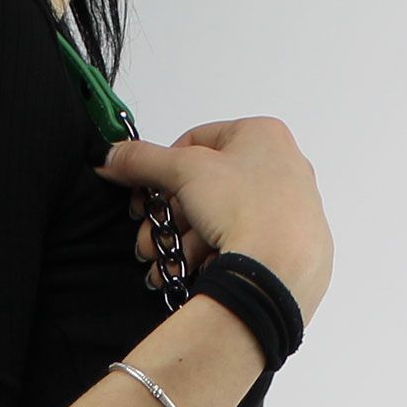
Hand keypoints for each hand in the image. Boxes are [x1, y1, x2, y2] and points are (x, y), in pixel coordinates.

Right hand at [96, 115, 334, 327]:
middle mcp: (284, 166)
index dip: (164, 168)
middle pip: (207, 187)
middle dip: (171, 218)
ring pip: (222, 221)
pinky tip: (196, 271)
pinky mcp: (293, 248)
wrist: (281, 271)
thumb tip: (113, 156)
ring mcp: (292, 209)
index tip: (146, 194)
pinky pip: (243, 246)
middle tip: (151, 238)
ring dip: (185, 243)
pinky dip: (215, 258)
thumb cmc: (246, 209)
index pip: (198, 141)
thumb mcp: (183, 172)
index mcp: (264, 134)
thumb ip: (143, 160)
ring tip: (166, 265)